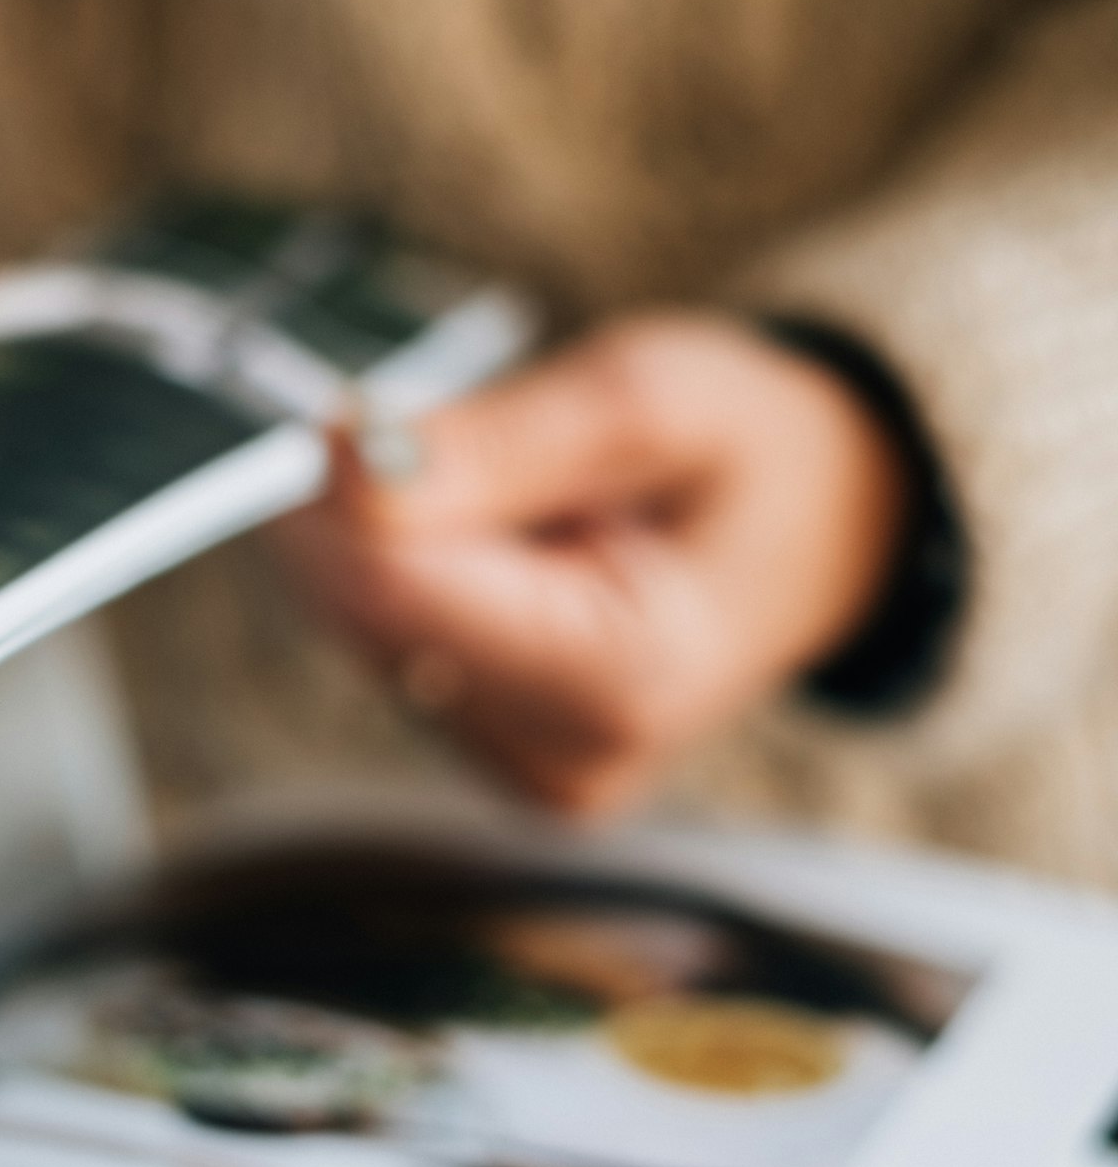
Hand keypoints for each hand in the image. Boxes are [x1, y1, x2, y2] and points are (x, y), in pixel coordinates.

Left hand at [274, 311, 905, 817]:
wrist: (822, 528)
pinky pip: (389, 647)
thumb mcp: (649, 398)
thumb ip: (499, 442)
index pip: (394, 590)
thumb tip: (347, 463)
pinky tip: (491, 544)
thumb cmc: (749, 452)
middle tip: (417, 431)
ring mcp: (525, 769)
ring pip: (361, 628)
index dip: (344, 492)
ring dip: (388, 539)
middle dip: (360, 512)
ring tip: (499, 490)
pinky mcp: (494, 755)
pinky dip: (412, 574)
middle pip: (363, 615)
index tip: (346, 415)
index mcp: (621, 678)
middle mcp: (564, 758)